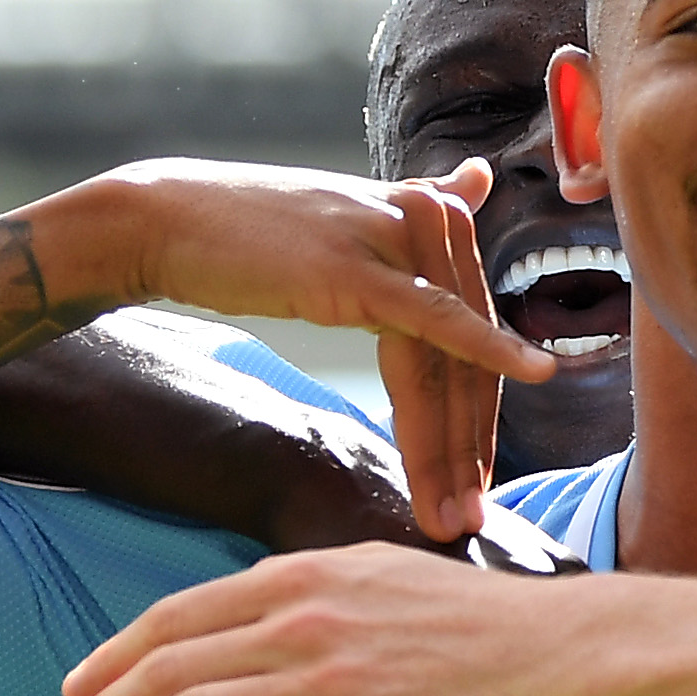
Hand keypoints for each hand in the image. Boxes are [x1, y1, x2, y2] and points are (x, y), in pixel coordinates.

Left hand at [62, 543, 615, 695]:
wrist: (569, 654)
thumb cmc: (482, 625)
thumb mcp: (381, 582)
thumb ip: (310, 603)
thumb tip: (253, 641)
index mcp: (304, 579)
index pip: (176, 617)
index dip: (114, 655)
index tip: (80, 687)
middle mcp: (303, 625)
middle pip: (167, 668)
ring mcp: (330, 685)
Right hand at [105, 155, 552, 540]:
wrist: (164, 221)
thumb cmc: (245, 231)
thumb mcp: (347, 214)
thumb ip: (419, 203)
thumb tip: (477, 178)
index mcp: (432, 214)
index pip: (470, 331)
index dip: (476, 412)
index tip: (474, 482)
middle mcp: (430, 220)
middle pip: (465, 356)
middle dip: (467, 446)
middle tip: (466, 517)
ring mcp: (398, 240)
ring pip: (446, 362)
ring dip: (450, 448)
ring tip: (449, 513)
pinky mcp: (361, 269)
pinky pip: (434, 327)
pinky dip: (484, 358)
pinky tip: (532, 379)